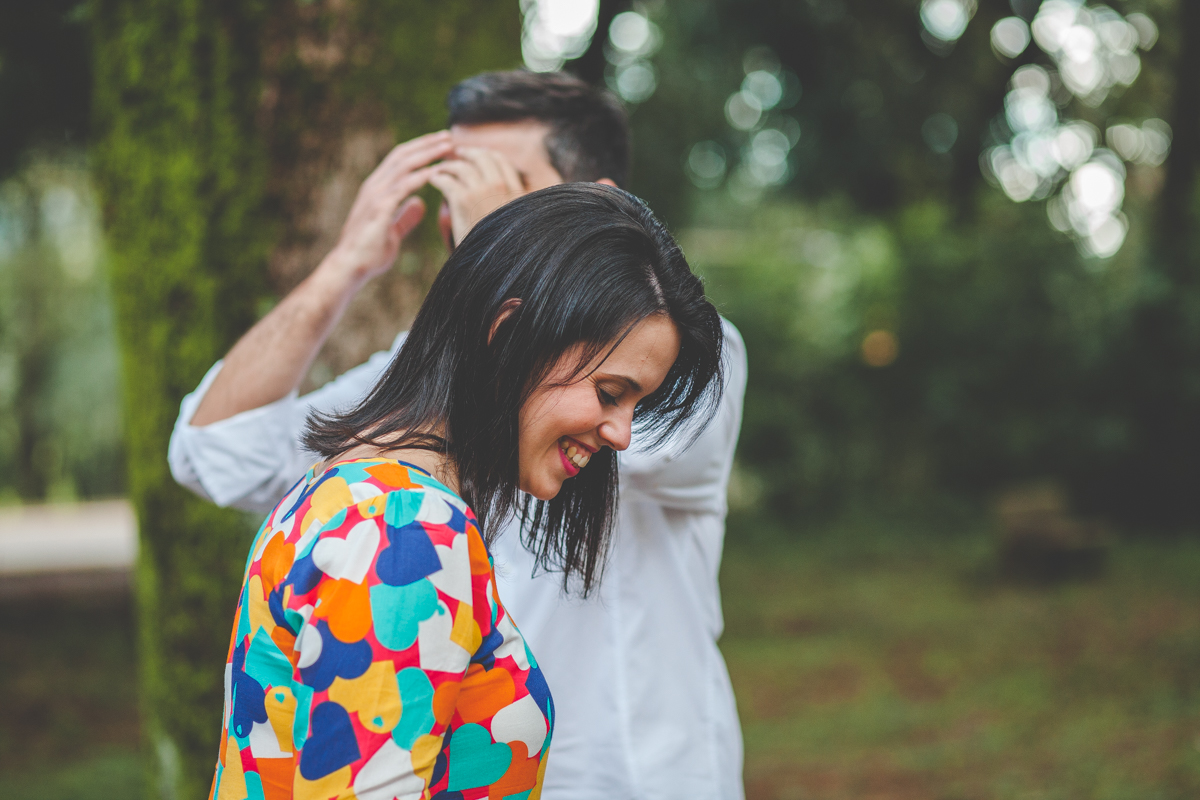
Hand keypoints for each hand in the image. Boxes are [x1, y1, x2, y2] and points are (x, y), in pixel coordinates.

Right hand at [324, 131, 453, 282]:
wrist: (349, 267)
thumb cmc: (369, 252)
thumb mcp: (393, 231)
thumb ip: (405, 216)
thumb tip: (420, 204)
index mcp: (377, 189)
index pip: (400, 159)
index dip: (421, 148)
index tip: (441, 143)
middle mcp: (374, 186)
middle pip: (402, 155)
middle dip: (427, 143)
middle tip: (449, 135)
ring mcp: (375, 195)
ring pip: (403, 165)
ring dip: (428, 154)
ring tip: (448, 147)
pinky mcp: (379, 209)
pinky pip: (402, 187)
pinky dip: (420, 177)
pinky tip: (436, 171)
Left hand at [429, 147, 526, 245]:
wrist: (493, 267)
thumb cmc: (501, 252)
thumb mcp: (513, 224)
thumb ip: (506, 205)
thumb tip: (496, 194)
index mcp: (516, 191)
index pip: (500, 160)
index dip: (484, 153)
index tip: (473, 155)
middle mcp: (501, 186)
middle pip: (480, 157)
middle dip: (465, 153)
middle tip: (453, 155)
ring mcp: (482, 191)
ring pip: (461, 166)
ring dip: (448, 166)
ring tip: (439, 170)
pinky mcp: (462, 199)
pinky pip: (446, 179)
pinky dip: (437, 177)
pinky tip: (433, 180)